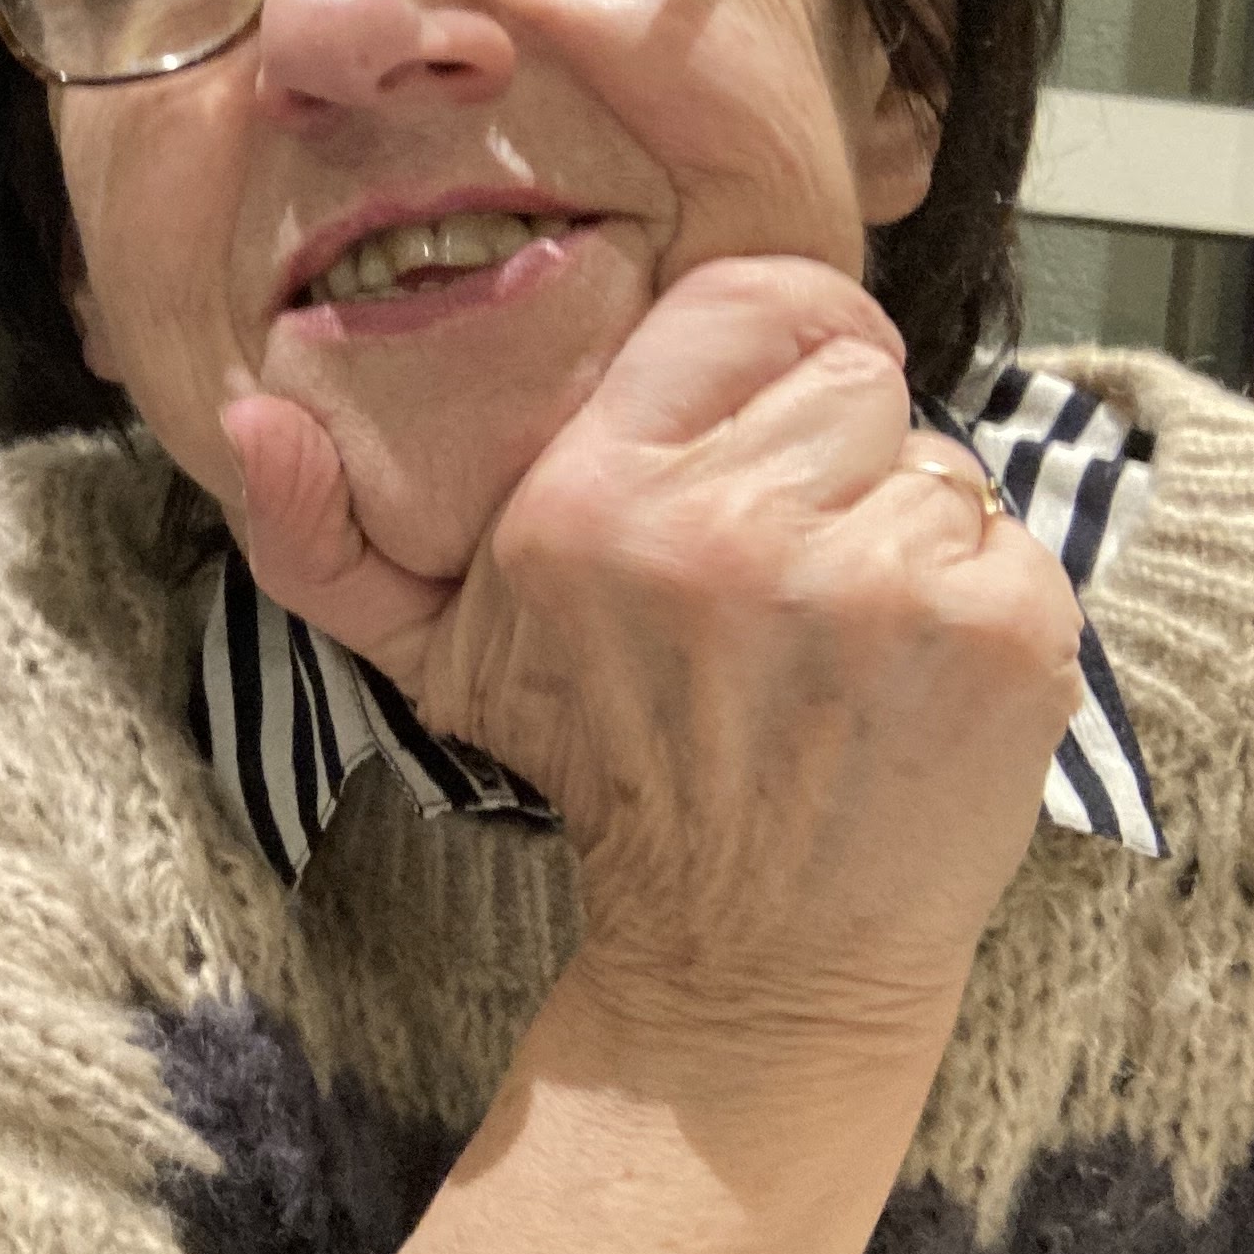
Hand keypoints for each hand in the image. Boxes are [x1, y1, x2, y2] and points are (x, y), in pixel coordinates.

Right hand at [220, 256, 1085, 1041]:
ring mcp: (877, 579)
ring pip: (928, 452)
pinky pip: (1007, 531)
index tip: (753, 420)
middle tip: (777, 560)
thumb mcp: (431, 653)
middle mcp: (731, 530)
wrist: (754, 955)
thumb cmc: (605, 774)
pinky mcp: (998, 632)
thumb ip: (322, 532)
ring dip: (894, 523)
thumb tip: (247, 414)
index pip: (748, 298)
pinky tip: (904, 669)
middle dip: (823, 448)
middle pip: (847, 370)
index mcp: (589, 504)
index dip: (765, 345)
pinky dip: (972, 593)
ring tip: (836, 624)